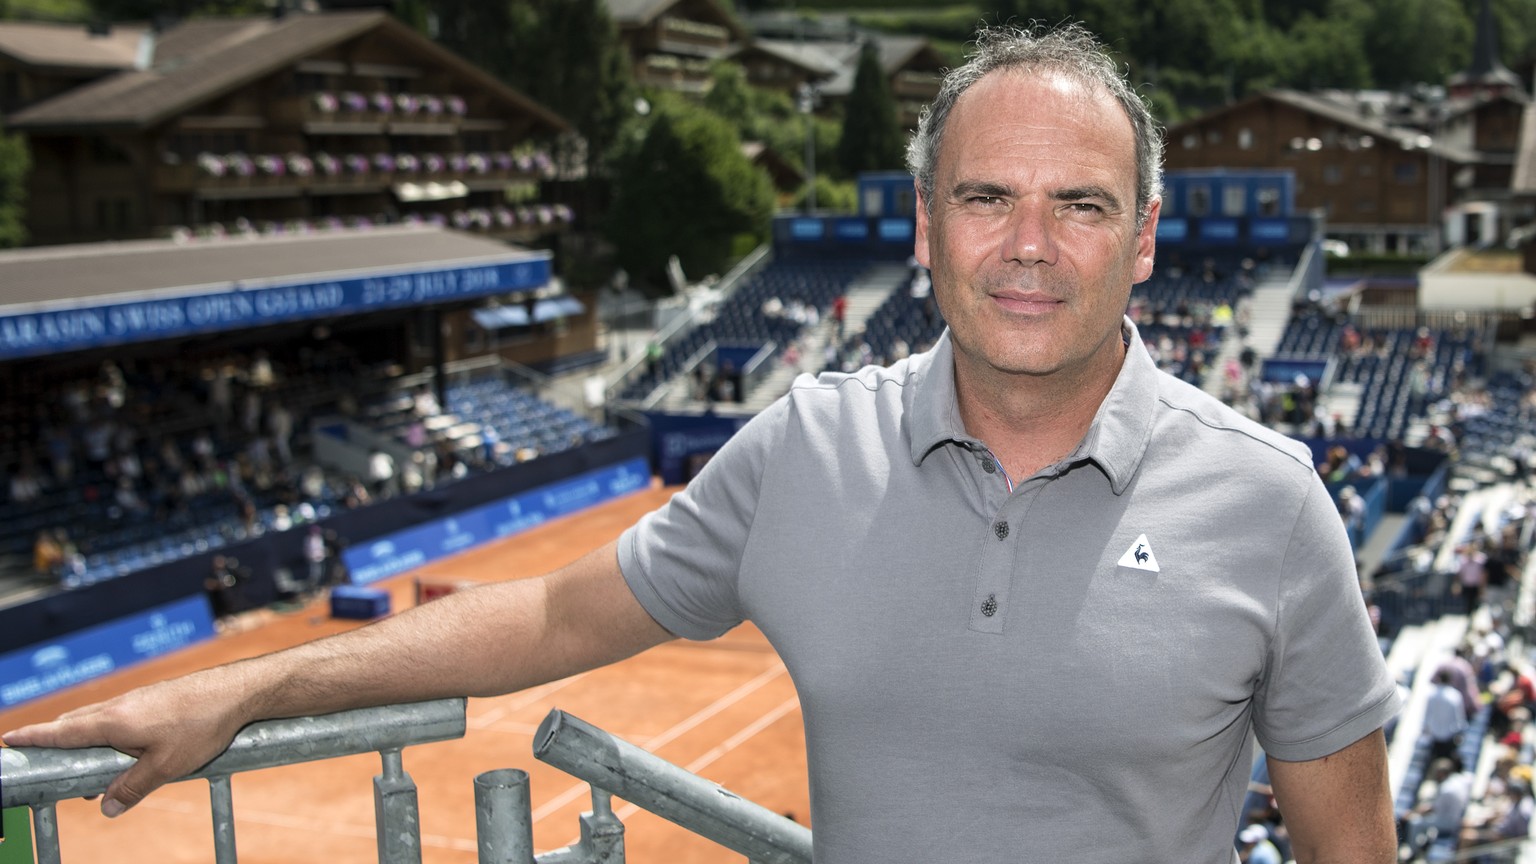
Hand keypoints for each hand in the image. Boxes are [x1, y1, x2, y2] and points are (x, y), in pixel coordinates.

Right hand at [1, 667, 251, 816]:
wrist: (238, 691)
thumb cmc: (202, 726)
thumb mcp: (166, 766)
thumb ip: (133, 788)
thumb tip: (107, 808)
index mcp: (113, 722)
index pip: (62, 732)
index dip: (34, 738)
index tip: (9, 740)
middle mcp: (120, 705)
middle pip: (76, 724)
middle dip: (57, 742)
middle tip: (44, 759)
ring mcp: (138, 699)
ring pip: (99, 718)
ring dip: (86, 739)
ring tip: (89, 766)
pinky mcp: (156, 698)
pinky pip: (121, 716)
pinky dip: (109, 731)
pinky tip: (125, 747)